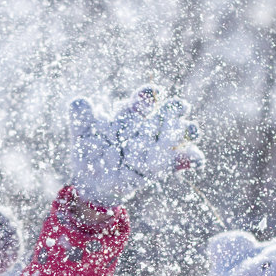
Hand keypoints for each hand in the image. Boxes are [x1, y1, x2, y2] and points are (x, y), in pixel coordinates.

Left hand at [68, 87, 203, 206]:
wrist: (91, 182)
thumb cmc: (89, 153)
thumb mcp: (82, 135)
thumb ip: (81, 117)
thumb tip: (79, 102)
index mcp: (128, 116)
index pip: (141, 101)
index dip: (147, 96)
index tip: (153, 93)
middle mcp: (144, 129)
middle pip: (163, 115)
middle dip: (173, 110)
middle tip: (180, 106)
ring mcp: (153, 148)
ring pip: (174, 136)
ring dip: (185, 132)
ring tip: (192, 129)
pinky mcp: (157, 168)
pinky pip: (175, 162)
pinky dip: (187, 159)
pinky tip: (196, 157)